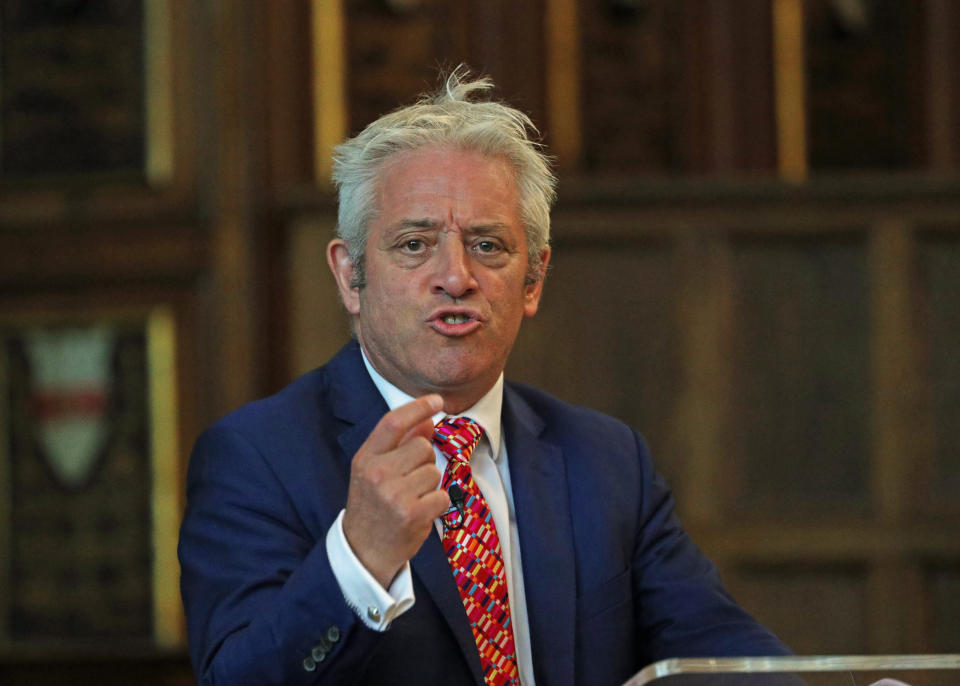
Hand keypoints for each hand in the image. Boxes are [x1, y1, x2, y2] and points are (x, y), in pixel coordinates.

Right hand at [342, 394, 447, 587]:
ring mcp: (394, 494)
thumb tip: (428, 419)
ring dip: (430, 485)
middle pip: (422, 446)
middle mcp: (377, 473)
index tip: (437, 401)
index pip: (394, 422)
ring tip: (410, 499)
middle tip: (409, 481)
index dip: (418, 407)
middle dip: (424, 460)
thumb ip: (400, 444)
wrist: (362, 551)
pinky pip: (442, 495)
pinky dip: (437, 504)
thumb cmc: (372, 505)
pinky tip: (419, 513)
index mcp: (365, 458)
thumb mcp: (375, 470)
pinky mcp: (412, 514)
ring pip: (434, 471)